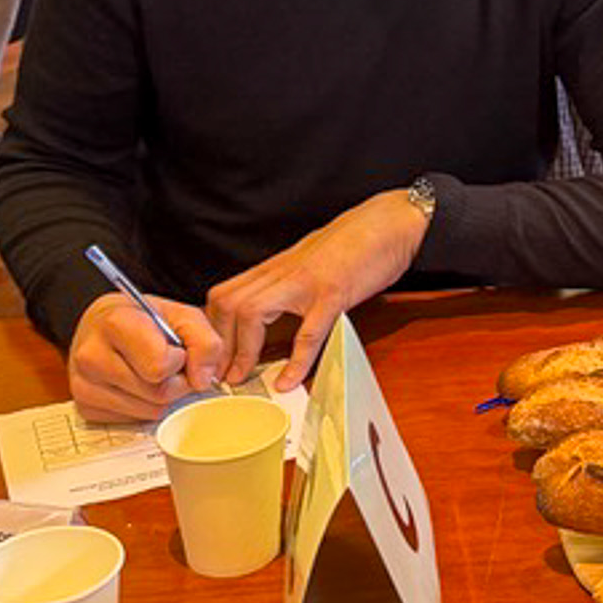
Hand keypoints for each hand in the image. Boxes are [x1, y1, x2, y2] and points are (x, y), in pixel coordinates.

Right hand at [68, 292, 227, 421]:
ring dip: (162, 396)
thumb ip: (205, 342)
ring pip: (149, 411)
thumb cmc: (142, 319)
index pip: (159, 366)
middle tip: (168, 363)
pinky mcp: (85, 408)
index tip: (175, 349)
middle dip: (175, 381)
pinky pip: (133, 421)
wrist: (101, 325)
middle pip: (159, 393)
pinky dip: (144, 407)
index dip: (179, 360)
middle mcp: (91, 355)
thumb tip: (201, 380)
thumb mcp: (182, 316)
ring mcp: (83, 384)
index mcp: (115, 324)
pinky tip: (135, 385)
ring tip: (150, 372)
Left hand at [205, 190, 430, 389]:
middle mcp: (283, 273)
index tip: (214, 357)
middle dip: (219, 345)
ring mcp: (306, 283)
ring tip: (243, 378)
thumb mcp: (309, 262)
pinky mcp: (334, 294)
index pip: (224, 295)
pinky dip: (296, 361)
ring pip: (252, 314)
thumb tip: (274, 310)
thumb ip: (288, 283)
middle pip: (227, 305)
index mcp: (276, 268)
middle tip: (220, 374)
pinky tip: (290, 380)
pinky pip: (308, 332)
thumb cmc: (356, 243)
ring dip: (244, 352)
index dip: (212, 329)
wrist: (391, 222)